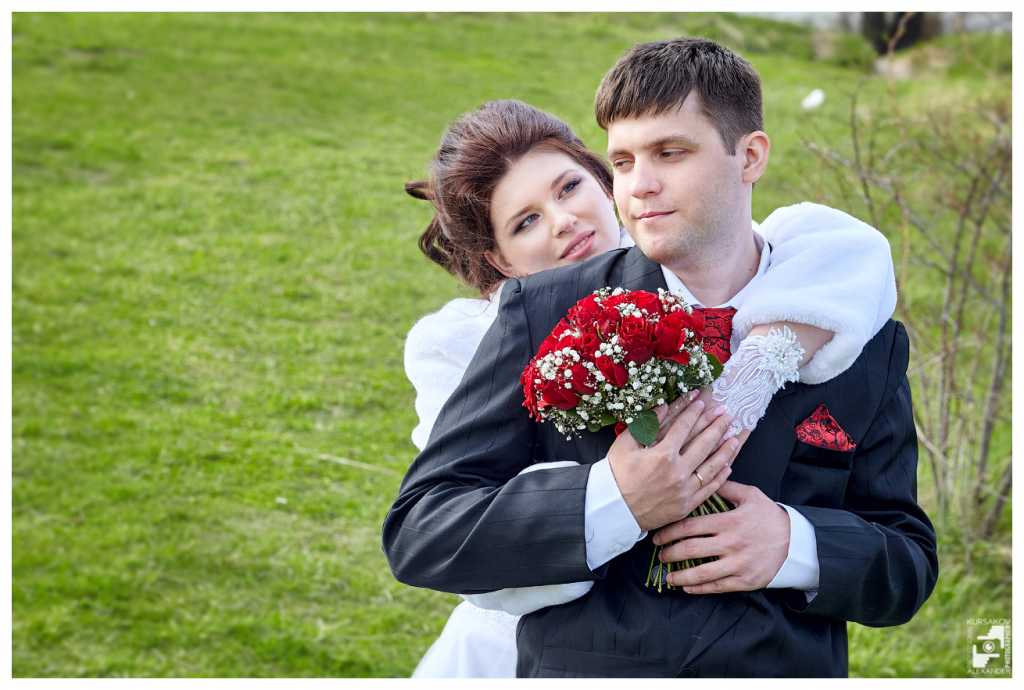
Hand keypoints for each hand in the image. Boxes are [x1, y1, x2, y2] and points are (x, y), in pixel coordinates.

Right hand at [607, 392, 741, 531]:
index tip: (702, 402)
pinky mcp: (686, 505)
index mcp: (662, 455)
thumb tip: (663, 405)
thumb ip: (646, 424)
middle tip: (727, 414)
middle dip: (716, 426)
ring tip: (735, 437)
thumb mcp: (624, 444)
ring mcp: (684, 490)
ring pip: (711, 466)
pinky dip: (720, 476)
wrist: (614, 509)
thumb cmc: (616, 475)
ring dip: (725, 450)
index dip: (693, 412)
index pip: (683, 427)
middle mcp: (677, 471)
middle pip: (704, 444)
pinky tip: (728, 465)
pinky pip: (709, 489)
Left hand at [651, 480, 789, 592]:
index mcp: (729, 521)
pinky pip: (717, 587)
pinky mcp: (744, 581)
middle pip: (691, 550)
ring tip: (667, 576)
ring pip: (701, 573)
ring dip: (680, 576)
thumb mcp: (751, 495)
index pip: (690, 527)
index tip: (658, 535)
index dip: (670, 532)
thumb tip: (705, 475)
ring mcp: (737, 564)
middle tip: (659, 554)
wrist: (796, 543)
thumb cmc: (770, 517)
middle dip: (670, 553)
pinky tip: (686, 587)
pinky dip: (699, 588)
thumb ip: (726, 487)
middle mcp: (730, 544)